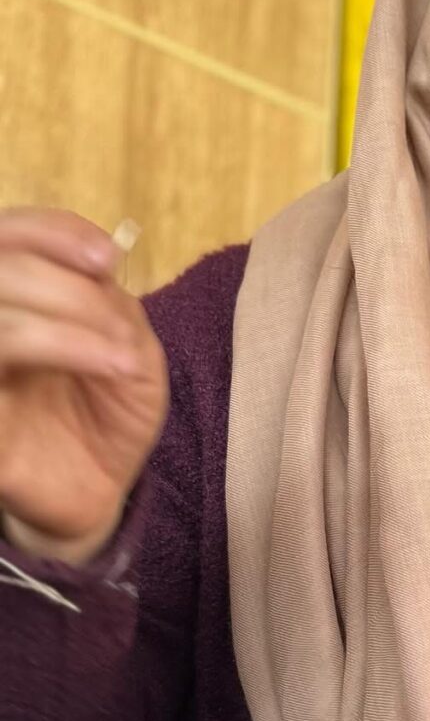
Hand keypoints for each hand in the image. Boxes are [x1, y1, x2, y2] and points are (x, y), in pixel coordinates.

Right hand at [0, 208, 166, 563]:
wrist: (100, 490)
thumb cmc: (107, 413)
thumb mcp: (125, 345)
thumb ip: (106, 299)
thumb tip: (97, 262)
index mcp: (10, 298)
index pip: (4, 237)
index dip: (49, 231)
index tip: (106, 256)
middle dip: (66, 285)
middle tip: (123, 325)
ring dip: (71, 323)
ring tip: (127, 357)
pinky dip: (60, 347)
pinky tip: (114, 368)